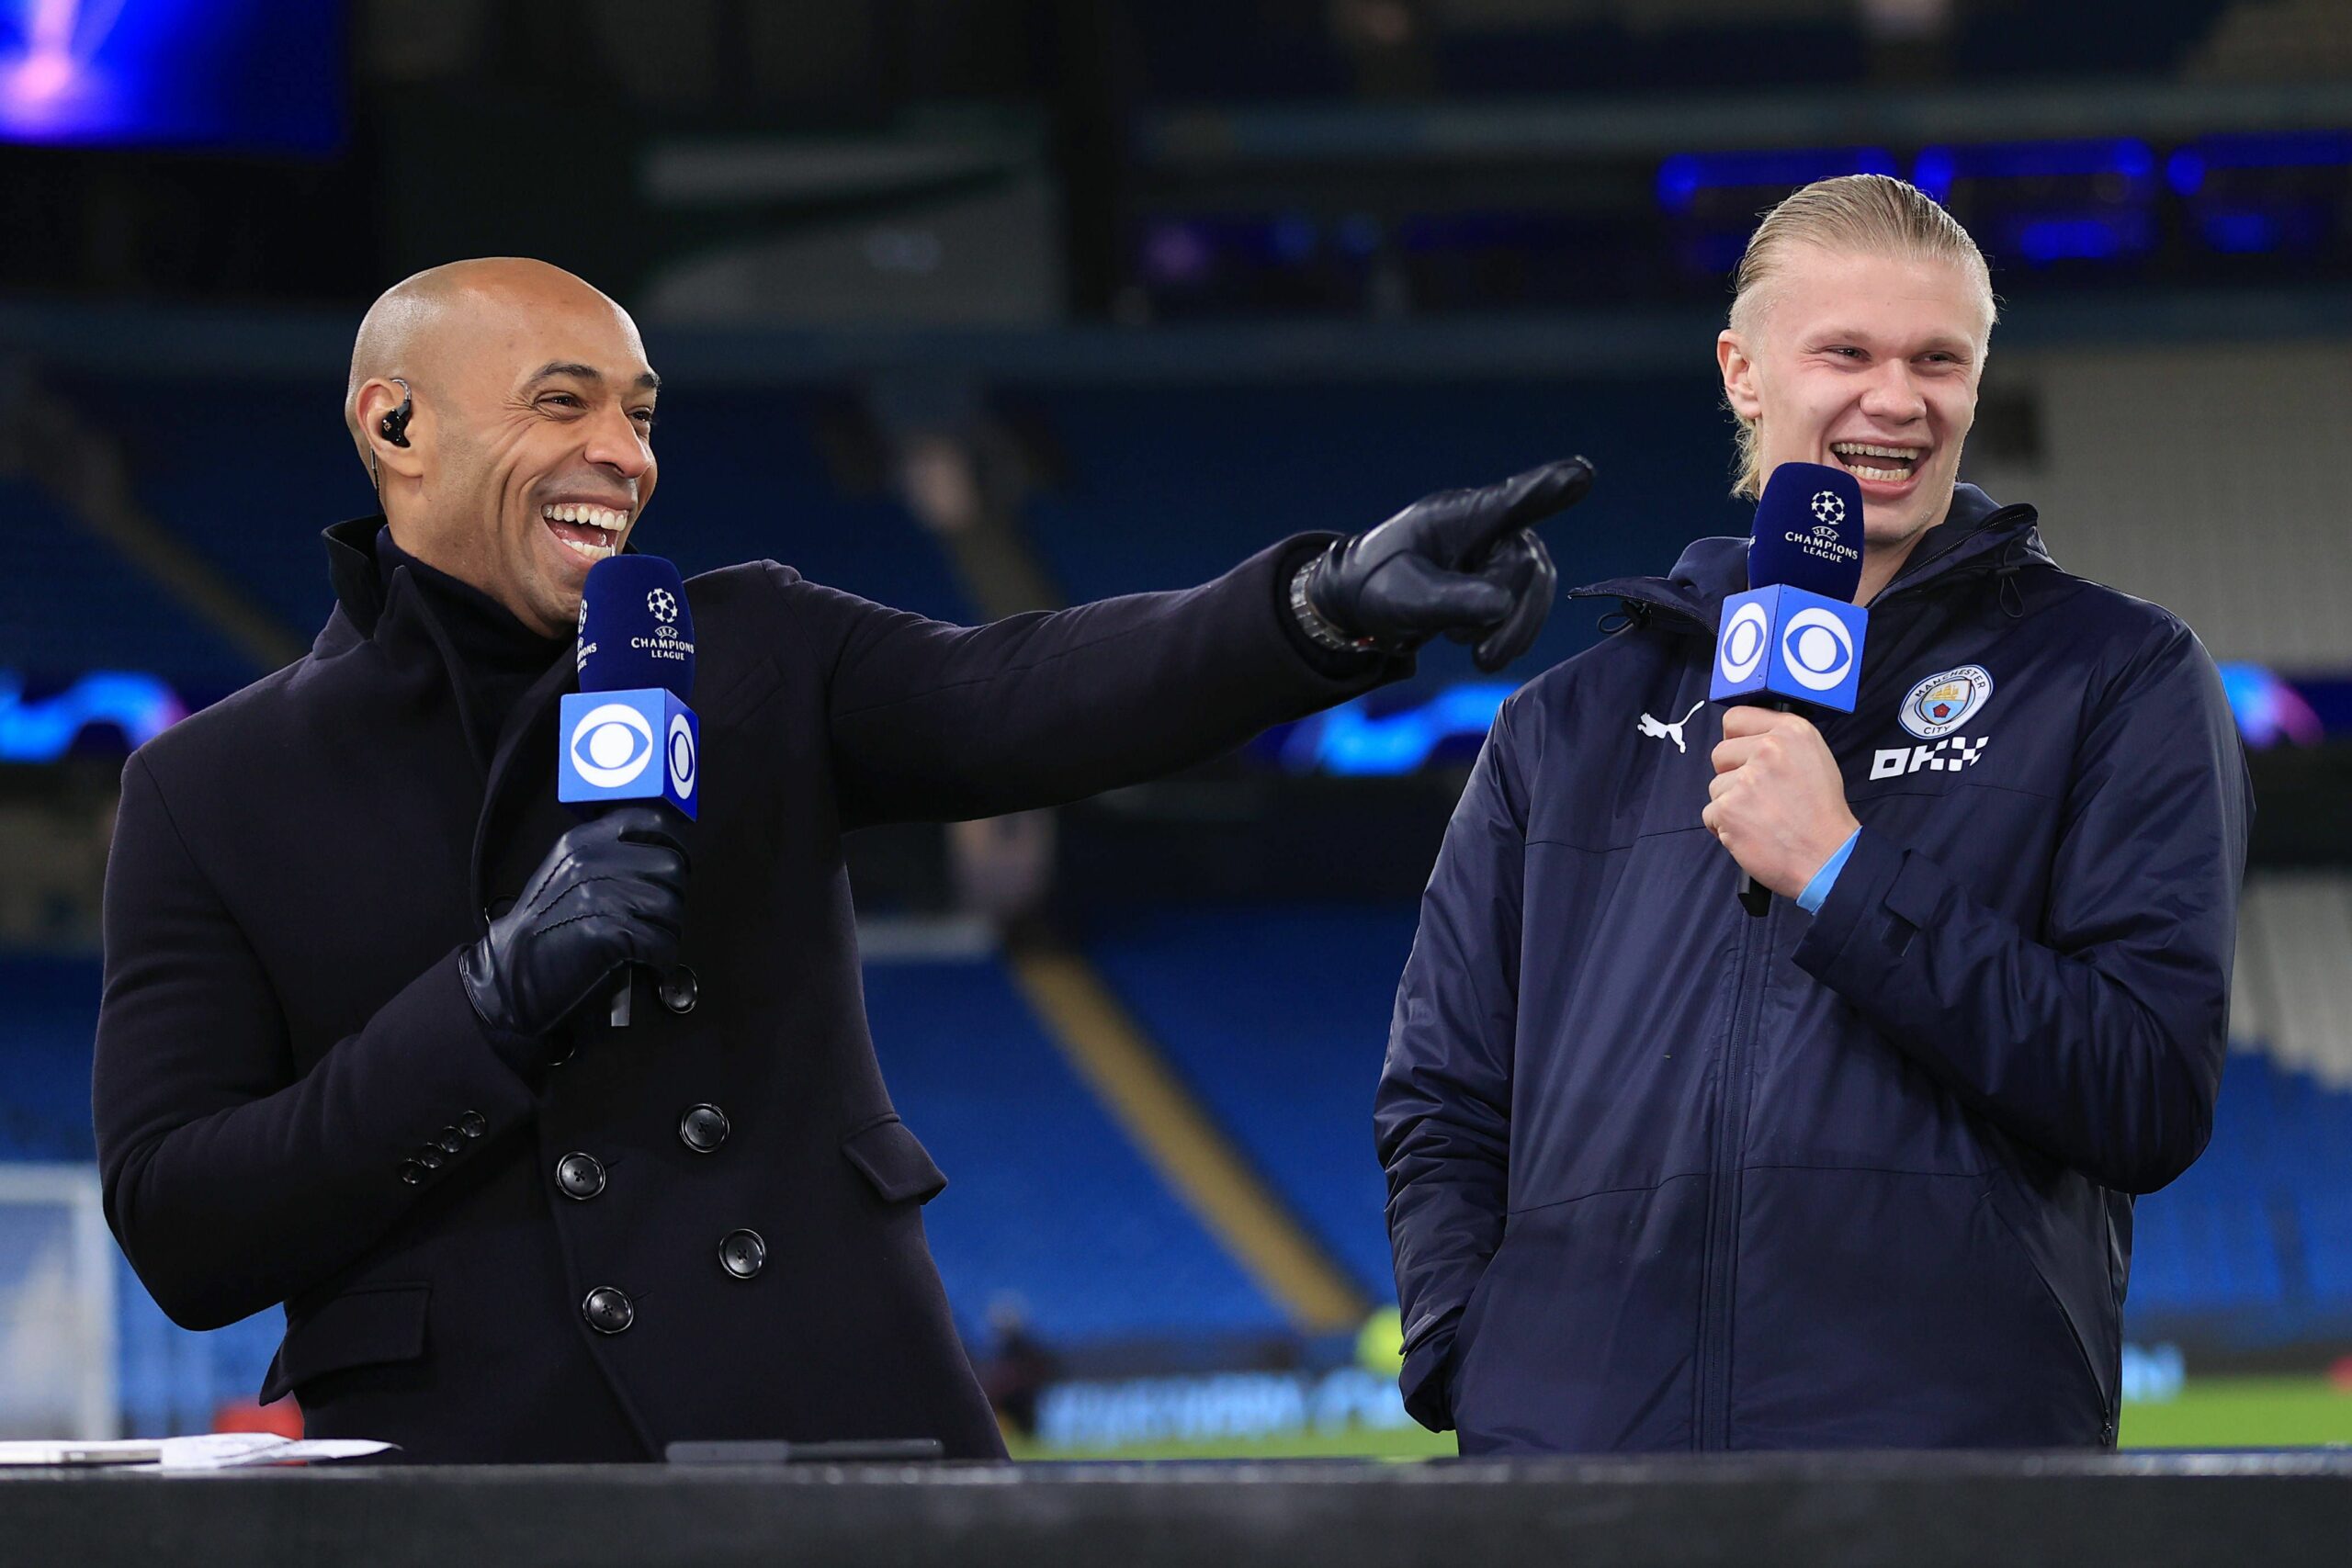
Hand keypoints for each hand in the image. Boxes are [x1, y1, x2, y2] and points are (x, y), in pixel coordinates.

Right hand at [459, 806, 688, 1039]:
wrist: (509, 977)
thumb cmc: (542, 930)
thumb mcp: (565, 874)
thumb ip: (606, 856)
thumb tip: (660, 854)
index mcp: (582, 842)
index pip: (650, 821)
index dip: (675, 843)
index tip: (678, 862)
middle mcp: (592, 861)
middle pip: (671, 867)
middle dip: (673, 896)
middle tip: (658, 918)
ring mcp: (600, 895)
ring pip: (671, 907)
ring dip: (668, 932)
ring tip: (649, 945)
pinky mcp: (608, 932)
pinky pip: (662, 943)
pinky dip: (662, 959)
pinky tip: (649, 964)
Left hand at [1306, 457, 1591, 671]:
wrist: (1370, 600)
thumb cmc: (1380, 584)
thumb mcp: (1402, 597)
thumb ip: (1450, 600)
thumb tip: (1502, 606)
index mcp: (1461, 515)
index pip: (1511, 501)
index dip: (1548, 488)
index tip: (1582, 474)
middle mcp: (1495, 526)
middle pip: (1526, 569)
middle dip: (1501, 614)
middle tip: (1455, 639)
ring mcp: (1508, 551)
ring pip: (1536, 594)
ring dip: (1506, 631)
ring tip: (1466, 646)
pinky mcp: (1514, 578)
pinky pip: (1531, 610)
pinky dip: (1508, 635)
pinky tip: (1480, 645)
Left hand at [1702, 707, 1857, 898]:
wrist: (1828, 857)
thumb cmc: (1822, 815)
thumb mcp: (1815, 759)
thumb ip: (1780, 742)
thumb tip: (1746, 738)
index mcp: (1792, 731)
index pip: (1736, 718)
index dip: (1736, 740)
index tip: (1742, 755)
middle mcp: (1769, 749)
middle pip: (1720, 753)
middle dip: (1731, 775)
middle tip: (1758, 795)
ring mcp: (1746, 779)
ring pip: (1715, 786)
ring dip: (1730, 804)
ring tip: (1762, 818)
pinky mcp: (1728, 808)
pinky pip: (1710, 813)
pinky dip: (1725, 827)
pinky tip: (1752, 832)